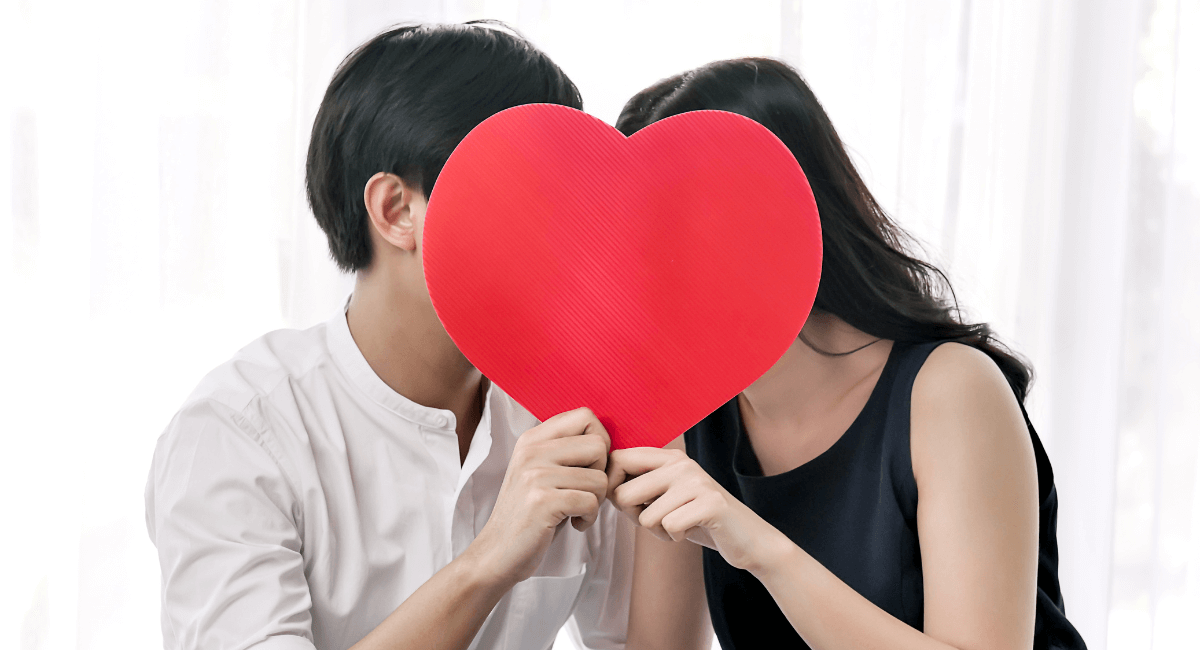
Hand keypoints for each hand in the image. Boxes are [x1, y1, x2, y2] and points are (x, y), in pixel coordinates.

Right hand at [467, 407, 610, 586]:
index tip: (589, 467)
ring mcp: (535, 475)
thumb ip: (565, 451)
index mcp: (532, 439)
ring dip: (596, 501)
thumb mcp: (540, 472)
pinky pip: (591, 502)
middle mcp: (532, 451)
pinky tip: (573, 524)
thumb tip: (607, 439)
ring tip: (576, 512)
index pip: (585, 416)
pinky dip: (589, 518)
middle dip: (601, 473)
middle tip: (584, 492)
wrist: (496, 553)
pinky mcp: (542, 502)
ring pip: (599, 478)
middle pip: (598, 444)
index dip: (600, 441)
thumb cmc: (529, 515)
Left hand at [606, 447, 787, 573]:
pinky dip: (675, 538)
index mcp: (668, 457)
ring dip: (657, 531)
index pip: (618, 459)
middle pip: (623, 493)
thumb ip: (635, 490)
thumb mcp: (664, 498)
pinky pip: (669, 527)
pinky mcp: (710, 503)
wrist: (748, 539)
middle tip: (658, 520)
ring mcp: (697, 481)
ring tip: (678, 526)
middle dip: (634, 517)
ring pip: (645, 516)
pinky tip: (691, 532)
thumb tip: (600, 488)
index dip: (612, 487)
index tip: (628, 505)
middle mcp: (681, 463)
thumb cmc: (698, 519)